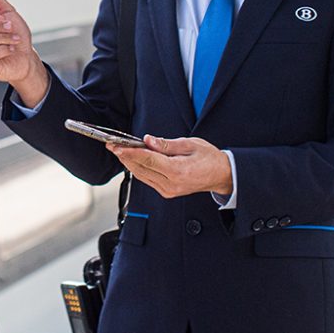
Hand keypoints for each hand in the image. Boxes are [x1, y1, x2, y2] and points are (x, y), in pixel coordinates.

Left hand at [108, 136, 232, 198]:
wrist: (221, 175)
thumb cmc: (209, 157)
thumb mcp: (190, 144)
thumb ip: (166, 144)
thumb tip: (147, 140)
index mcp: (178, 171)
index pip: (148, 160)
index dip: (130, 152)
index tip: (117, 146)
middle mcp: (171, 184)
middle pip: (141, 169)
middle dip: (125, 157)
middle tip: (112, 145)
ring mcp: (168, 190)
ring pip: (142, 176)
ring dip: (129, 163)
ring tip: (118, 150)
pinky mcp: (167, 192)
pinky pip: (147, 179)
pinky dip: (138, 169)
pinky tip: (132, 160)